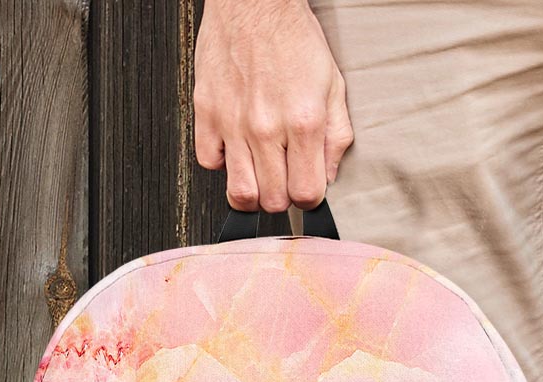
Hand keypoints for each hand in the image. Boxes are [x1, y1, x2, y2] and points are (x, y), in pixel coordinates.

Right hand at [193, 0, 353, 211]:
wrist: (254, 1)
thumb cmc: (293, 39)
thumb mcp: (333, 87)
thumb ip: (336, 137)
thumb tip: (329, 176)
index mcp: (303, 123)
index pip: (306, 194)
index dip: (309, 199)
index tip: (307, 188)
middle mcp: (266, 127)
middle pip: (273, 201)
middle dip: (282, 197)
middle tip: (284, 178)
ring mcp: (233, 122)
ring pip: (240, 192)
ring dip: (253, 192)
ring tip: (260, 175)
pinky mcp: (206, 111)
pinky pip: (208, 162)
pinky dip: (222, 163)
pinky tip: (236, 149)